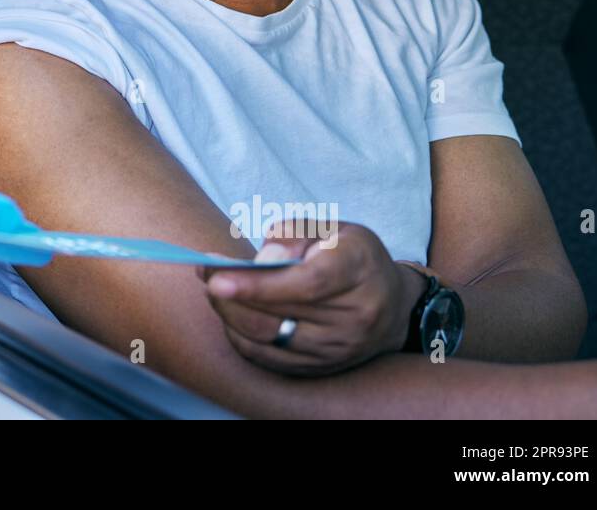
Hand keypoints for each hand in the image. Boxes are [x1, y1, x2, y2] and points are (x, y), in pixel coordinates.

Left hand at [201, 222, 423, 375]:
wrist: (391, 304)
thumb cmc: (350, 256)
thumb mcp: (329, 228)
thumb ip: (291, 233)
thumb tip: (258, 259)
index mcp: (358, 269)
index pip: (306, 284)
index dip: (258, 284)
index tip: (217, 278)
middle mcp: (354, 316)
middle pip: (280, 315)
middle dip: (232, 295)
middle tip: (205, 271)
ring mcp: (339, 349)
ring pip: (270, 340)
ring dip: (231, 315)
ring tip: (215, 288)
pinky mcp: (323, 368)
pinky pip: (270, 359)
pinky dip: (242, 337)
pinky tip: (232, 313)